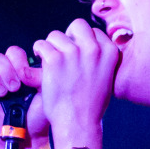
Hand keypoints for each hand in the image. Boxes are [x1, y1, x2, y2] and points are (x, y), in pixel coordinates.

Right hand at [0, 45, 45, 140]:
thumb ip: (40, 77)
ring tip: (0, 93)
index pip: (13, 52)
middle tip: (14, 89)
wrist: (25, 139)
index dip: (17, 60)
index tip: (24, 77)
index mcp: (17, 71)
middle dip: (6, 70)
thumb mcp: (44, 95)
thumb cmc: (36, 118)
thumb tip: (28, 68)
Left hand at [31, 18, 119, 141]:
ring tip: (53, 66)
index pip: (94, 32)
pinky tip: (44, 67)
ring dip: (51, 48)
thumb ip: (100, 57)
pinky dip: (39, 54)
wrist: (78, 123)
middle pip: (77, 25)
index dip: (83, 42)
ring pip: (55, 35)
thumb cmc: (90, 105)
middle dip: (68, 37)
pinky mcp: (55, 59)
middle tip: (63, 54)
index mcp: (109, 52)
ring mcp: (74, 53)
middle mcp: (93, 49)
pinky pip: (42, 45)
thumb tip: (90, 42)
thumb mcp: (106, 77)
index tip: (78, 55)